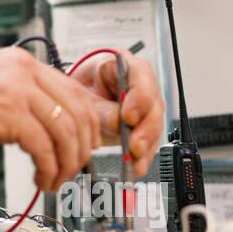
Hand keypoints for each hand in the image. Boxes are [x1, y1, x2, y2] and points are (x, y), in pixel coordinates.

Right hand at [0, 47, 100, 192]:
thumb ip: (18, 97)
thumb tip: (47, 127)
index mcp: (21, 62)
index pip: (74, 92)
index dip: (87, 125)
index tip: (84, 147)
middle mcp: (23, 70)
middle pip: (78, 112)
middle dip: (82, 148)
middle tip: (73, 170)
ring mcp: (17, 91)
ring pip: (67, 133)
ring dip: (67, 165)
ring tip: (55, 181)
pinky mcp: (7, 115)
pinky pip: (45, 149)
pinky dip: (49, 171)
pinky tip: (41, 181)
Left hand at [69, 52, 165, 177]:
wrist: (78, 98)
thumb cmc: (81, 89)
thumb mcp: (83, 95)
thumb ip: (100, 108)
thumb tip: (117, 123)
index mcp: (124, 64)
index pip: (140, 75)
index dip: (138, 98)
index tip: (128, 116)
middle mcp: (141, 83)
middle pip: (153, 104)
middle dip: (144, 128)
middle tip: (133, 145)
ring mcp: (146, 105)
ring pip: (154, 125)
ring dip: (146, 146)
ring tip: (135, 161)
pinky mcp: (145, 125)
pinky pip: (149, 140)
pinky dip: (143, 155)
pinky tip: (138, 166)